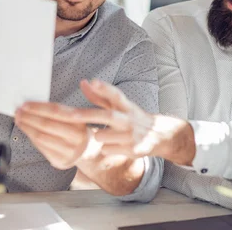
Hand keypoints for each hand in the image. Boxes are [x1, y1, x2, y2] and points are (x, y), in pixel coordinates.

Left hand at [14, 102, 92, 169]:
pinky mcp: (60, 160)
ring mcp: (69, 150)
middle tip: (18, 112)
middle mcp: (76, 137)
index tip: (25, 105)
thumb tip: (30, 107)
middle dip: (29, 117)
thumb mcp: (72, 117)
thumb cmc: (73, 129)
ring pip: (41, 137)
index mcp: (79, 121)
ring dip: (27, 128)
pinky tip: (26, 131)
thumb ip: (56, 112)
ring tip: (19, 121)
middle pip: (47, 124)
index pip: (56, 111)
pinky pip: (41, 147)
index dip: (38, 107)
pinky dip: (31, 137)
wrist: (85, 150)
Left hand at [65, 79, 194, 163]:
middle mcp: (129, 119)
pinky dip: (106, 148)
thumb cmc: (133, 118)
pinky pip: (107, 149)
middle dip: (88, 115)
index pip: (116, 94)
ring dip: (99, 136)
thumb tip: (84, 82)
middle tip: (71, 115)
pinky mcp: (133, 150)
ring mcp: (132, 135)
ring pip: (102, 136)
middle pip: (107, 116)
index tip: (93, 81)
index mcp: (126, 106)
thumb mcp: (120, 106)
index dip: (105, 88)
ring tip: (108, 135)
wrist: (160, 136)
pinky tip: (116, 146)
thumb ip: (100, 95)